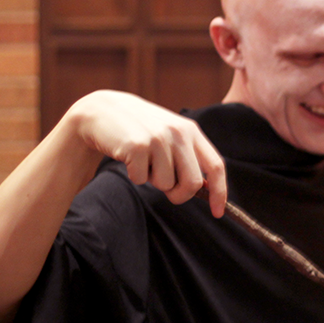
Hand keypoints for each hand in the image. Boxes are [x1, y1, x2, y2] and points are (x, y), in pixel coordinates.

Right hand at [69, 90, 226, 216]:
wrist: (103, 110)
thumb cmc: (141, 129)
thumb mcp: (170, 135)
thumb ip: (189, 157)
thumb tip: (206, 190)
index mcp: (191, 131)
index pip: (216, 166)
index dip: (220, 192)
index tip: (217, 212)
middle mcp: (178, 133)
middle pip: (193, 183)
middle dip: (181, 195)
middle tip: (168, 192)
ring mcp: (157, 138)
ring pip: (165, 184)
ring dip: (152, 180)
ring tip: (143, 160)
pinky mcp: (136, 146)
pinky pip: (140, 179)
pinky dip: (134, 175)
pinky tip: (129, 157)